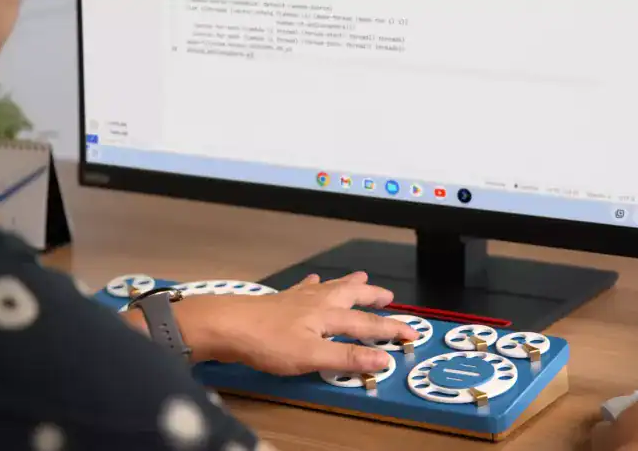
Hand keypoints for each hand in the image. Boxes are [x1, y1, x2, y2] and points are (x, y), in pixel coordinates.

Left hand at [168, 272, 418, 375]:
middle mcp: (318, 301)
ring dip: (349, 283)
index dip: (392, 330)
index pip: (369, 324)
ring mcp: (298, 298)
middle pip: (352, 295)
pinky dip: (314, 283)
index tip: (411, 335)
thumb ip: (347, 357)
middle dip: (373, 296)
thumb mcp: (311, 356)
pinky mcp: (281, 300)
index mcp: (329, 315)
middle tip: (389, 297)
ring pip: (331, 286)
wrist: (226, 325)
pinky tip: (312, 280)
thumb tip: (383, 359)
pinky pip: (305, 287)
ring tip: (361, 277)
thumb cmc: (267, 341)